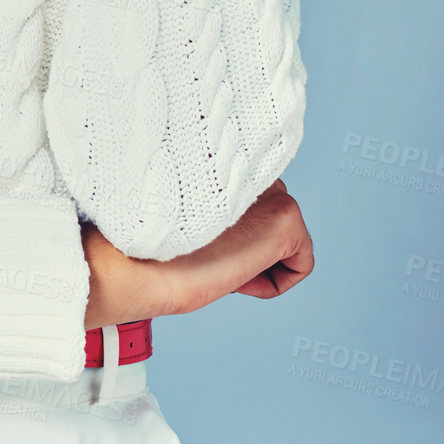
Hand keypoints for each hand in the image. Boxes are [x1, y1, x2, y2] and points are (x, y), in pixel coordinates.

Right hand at [151, 180, 315, 317]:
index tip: (202, 240)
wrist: (142, 264)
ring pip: (284, 241)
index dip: (228, 230)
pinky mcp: (289, 217)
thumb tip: (243, 218)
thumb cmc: (151, 246)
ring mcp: (274, 189)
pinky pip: (301, 265)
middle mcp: (252, 167)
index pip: (248, 198)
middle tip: (211, 254)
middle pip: (269, 219)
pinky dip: (273, 284)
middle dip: (248, 245)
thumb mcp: (188, 212)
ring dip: (257, 262)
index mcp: (223, 159)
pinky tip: (239, 276)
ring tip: (220, 261)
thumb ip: (217, 201)